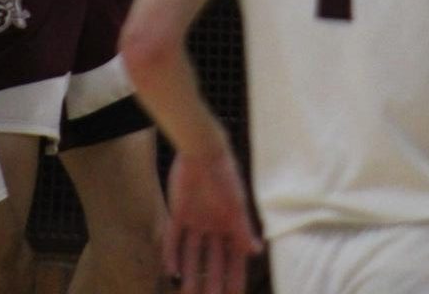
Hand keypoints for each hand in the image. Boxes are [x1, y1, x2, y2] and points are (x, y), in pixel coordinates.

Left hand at [165, 145, 261, 293]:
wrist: (202, 148)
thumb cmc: (224, 174)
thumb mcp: (236, 204)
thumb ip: (244, 230)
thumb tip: (257, 252)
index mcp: (230, 224)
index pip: (234, 259)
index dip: (234, 279)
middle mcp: (213, 226)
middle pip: (213, 262)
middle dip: (212, 284)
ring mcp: (195, 221)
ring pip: (192, 255)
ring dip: (190, 275)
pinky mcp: (177, 213)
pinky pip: (173, 239)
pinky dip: (172, 255)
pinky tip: (170, 272)